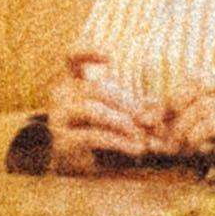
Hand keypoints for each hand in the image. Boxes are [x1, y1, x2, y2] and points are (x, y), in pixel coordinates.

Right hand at [39, 51, 172, 164]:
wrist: (71, 163)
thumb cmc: (95, 132)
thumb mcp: (113, 114)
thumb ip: (131, 107)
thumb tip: (155, 104)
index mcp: (71, 82)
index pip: (72, 57)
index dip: (88, 52)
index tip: (110, 56)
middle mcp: (61, 96)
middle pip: (95, 88)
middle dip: (125, 102)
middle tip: (147, 118)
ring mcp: (59, 118)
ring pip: (93, 110)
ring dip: (122, 121)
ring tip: (141, 135)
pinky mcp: (63, 141)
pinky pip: (93, 136)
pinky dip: (119, 142)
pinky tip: (136, 149)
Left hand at [156, 61, 214, 200]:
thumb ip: (202, 113)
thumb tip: (160, 114)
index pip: (195, 77)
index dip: (172, 98)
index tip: (157, 120)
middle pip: (196, 85)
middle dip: (175, 111)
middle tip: (165, 134)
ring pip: (204, 105)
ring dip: (184, 128)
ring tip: (178, 146)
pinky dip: (198, 135)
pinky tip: (193, 147)